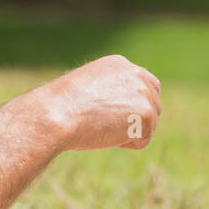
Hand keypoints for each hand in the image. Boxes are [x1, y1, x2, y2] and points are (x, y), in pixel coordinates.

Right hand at [46, 54, 161, 150]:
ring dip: (127, 134)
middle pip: (152, 107)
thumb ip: (109, 93)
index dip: (133, 108)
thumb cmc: (62, 107)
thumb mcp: (87, 90)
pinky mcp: (146, 113)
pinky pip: (142, 141)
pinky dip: (124, 144)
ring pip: (148, 126)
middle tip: (104, 125)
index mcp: (121, 64)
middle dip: (133, 122)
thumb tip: (124, 111)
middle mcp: (136, 73)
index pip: (146, 87)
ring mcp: (144, 93)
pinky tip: (105, 134)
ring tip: (100, 127)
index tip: (115, 117)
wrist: (56, 114)